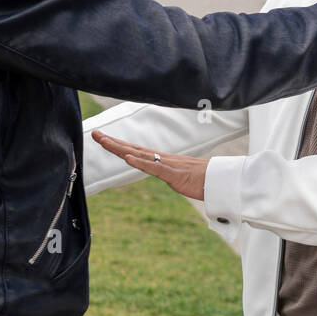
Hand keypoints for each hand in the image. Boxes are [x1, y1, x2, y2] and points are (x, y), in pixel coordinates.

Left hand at [91, 131, 207, 200]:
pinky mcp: (174, 175)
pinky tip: (128, 158)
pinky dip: (140, 163)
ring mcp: (168, 166)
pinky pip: (155, 168)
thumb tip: (162, 172)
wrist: (221, 182)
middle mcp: (162, 159)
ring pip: (140, 155)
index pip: (135, 150)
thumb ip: (168, 174)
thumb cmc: (203, 180)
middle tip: (95, 134)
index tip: (103, 138)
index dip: (118, 144)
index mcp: (162, 161)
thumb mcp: (180, 177)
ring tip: (104, 142)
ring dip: (121, 148)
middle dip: (112, 142)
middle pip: (133, 149)